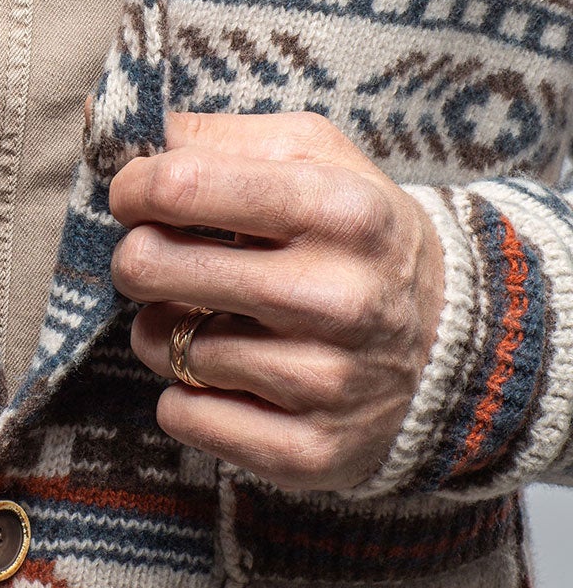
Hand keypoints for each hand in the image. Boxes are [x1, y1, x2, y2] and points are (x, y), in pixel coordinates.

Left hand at [109, 110, 445, 491]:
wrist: (454, 341)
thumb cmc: (357, 233)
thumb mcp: (316, 155)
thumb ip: (223, 137)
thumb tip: (132, 139)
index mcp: (337, 208)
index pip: (181, 185)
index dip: (134, 187)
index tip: (136, 196)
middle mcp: (336, 296)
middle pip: (152, 264)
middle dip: (135, 256)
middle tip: (155, 257)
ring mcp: (325, 381)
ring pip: (161, 343)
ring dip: (159, 326)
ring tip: (202, 315)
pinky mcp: (309, 450)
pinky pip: (183, 415)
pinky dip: (183, 393)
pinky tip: (223, 372)